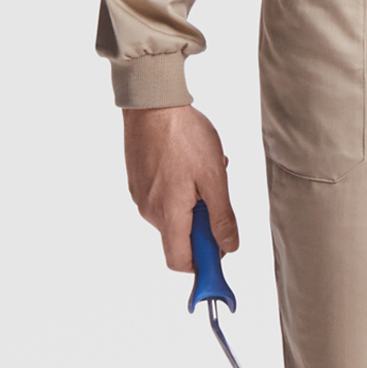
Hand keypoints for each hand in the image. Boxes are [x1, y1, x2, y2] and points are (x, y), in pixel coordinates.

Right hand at [122, 105, 238, 271]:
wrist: (152, 104)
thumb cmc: (184, 136)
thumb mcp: (214, 178)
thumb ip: (221, 217)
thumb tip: (228, 247)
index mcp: (168, 214)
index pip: (179, 262)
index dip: (202, 263)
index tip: (219, 252)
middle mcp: (149, 211)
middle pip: (179, 238)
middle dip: (202, 224)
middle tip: (215, 194)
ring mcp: (140, 196)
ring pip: (173, 215)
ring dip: (192, 203)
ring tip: (201, 172)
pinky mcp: (138, 182)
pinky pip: (163, 198)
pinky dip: (179, 190)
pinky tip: (187, 164)